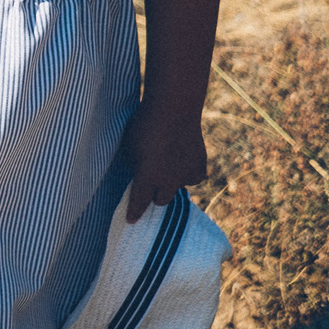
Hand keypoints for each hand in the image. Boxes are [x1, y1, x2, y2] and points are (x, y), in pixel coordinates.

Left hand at [116, 100, 208, 221]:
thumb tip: (139, 174)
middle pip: (161, 201)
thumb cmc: (145, 123)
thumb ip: (134, 164)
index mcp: (147, 177)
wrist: (175, 107)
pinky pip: (193, 177)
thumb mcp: (129, 144)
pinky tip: (182, 160)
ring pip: (178, 189)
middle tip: (150, 186)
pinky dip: (187, 172)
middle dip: (154, 195)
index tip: (131, 221)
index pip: (139, 202)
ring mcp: (186, 174)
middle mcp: (169, 181)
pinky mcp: (200, 165)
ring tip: (167, 165)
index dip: (134, 213)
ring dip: (171, 182)